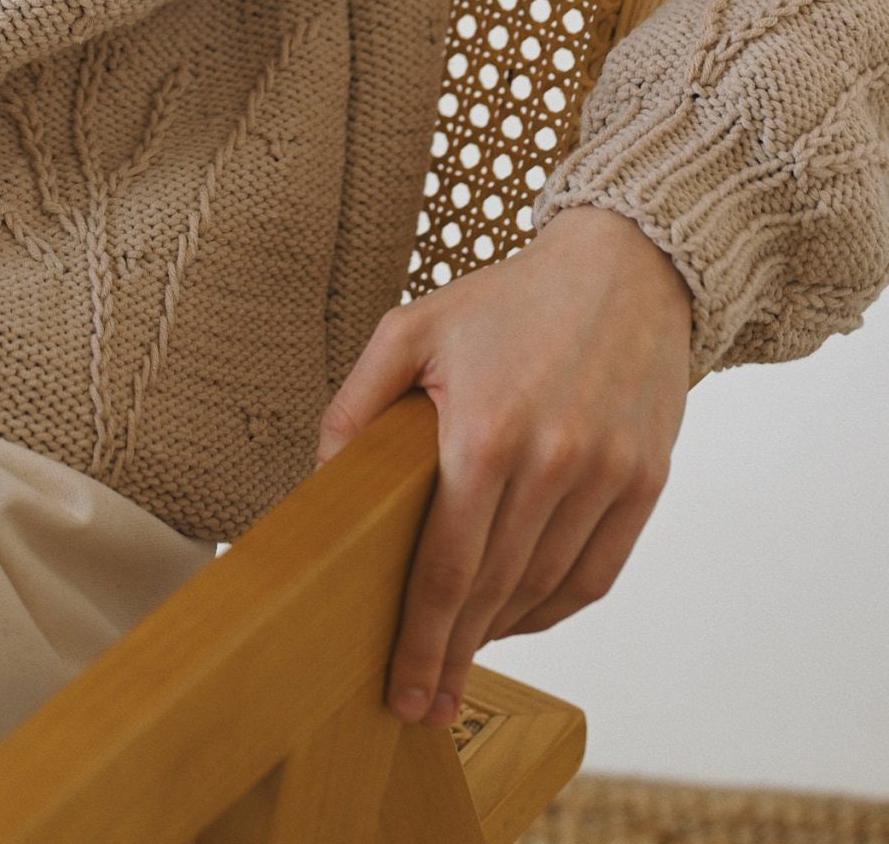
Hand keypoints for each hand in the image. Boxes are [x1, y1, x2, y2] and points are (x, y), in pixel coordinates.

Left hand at [313, 203, 693, 727]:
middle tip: (423, 701)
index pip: (447, 567)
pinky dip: (554, 608)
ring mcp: (607, 477)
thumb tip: (323, 482)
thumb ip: (358, 405)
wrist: (626, 268)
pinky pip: (595, 574)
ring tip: (462, 656)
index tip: (401, 691)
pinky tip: (518, 617)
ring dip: (500, 634)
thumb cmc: (509, 299)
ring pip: (545, 590)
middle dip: (453, 654)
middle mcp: (552, 462)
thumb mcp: (412, 328)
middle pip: (494, 592)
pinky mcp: (646, 482)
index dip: (421, 640)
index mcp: (486, 431)